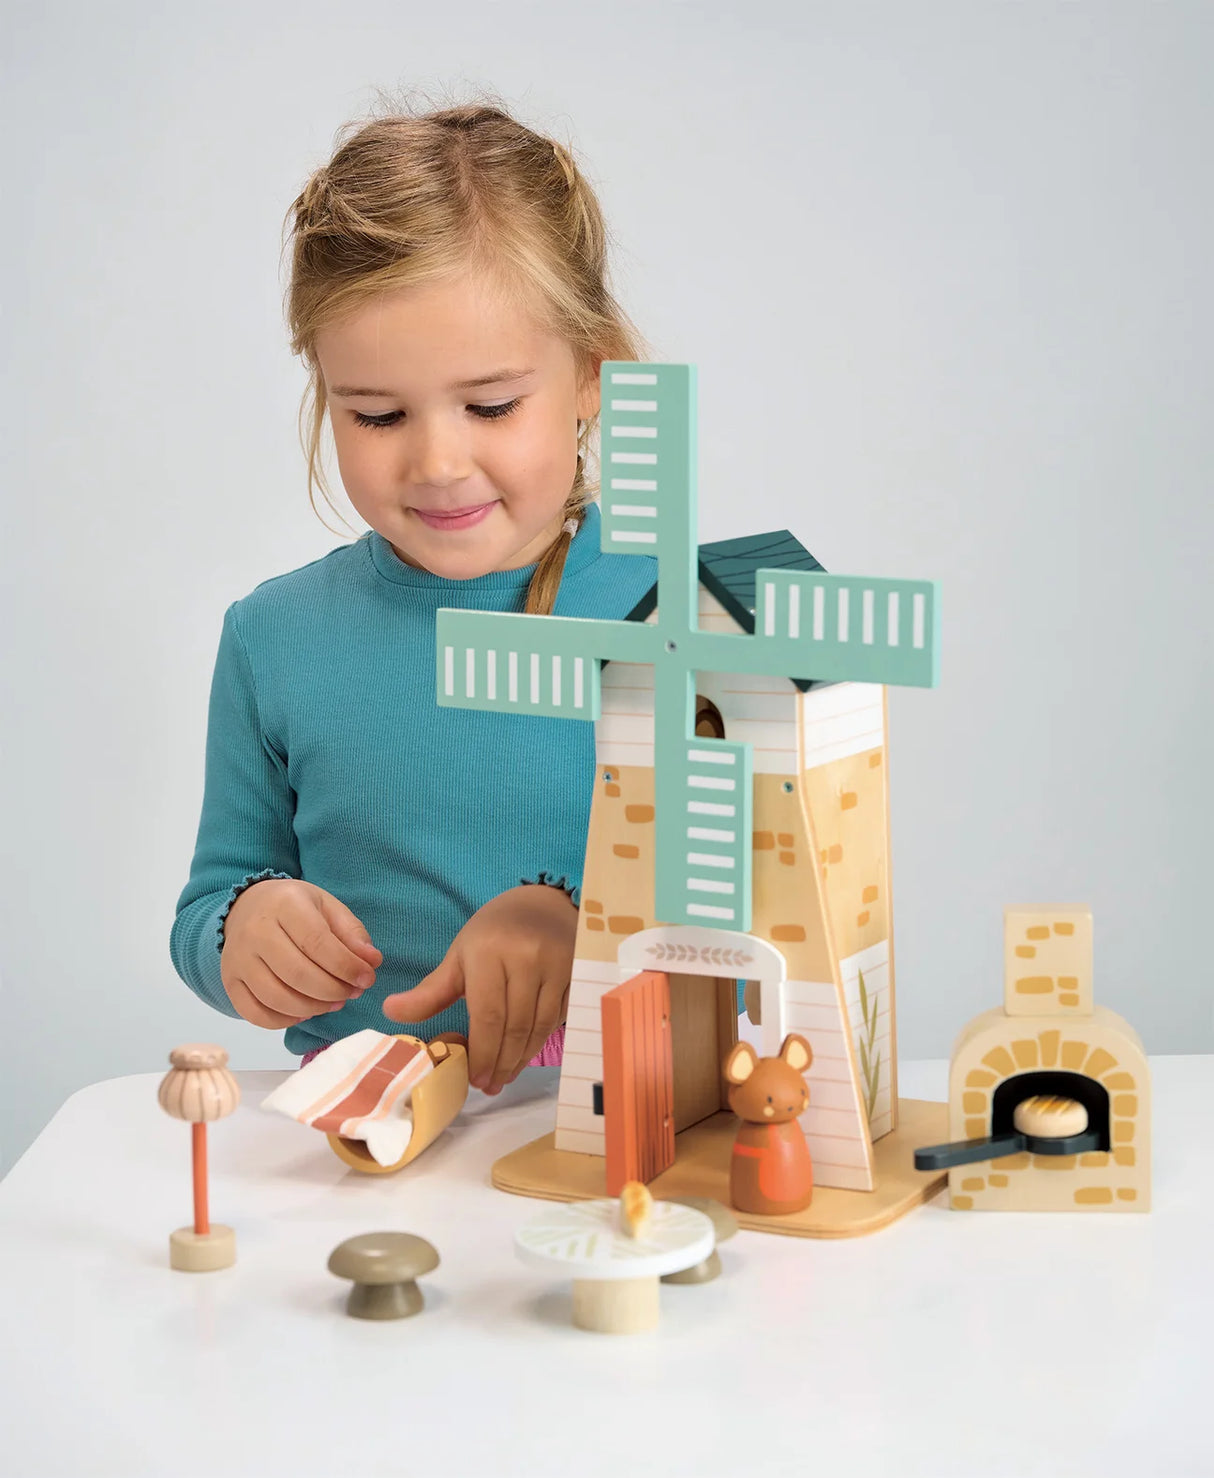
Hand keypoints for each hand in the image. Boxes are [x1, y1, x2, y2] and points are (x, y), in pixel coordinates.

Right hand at [220, 878, 382, 1028]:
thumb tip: (371, 962)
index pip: (317, 943)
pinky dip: (284, 1021)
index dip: (346, 966)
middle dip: (333, 990)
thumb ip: (352, 933)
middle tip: (352, 992)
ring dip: (313, 1008)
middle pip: (298, 974)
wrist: (247, 907)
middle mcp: (255, 931)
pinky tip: (305, 1012)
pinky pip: (255, 1014)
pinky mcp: (230, 982)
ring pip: (277, 998)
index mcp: (284, 905)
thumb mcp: (327, 907)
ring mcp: (238, 959)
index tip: (367, 978)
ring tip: (334, 1002)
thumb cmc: (295, 908)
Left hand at [383, 884, 575, 1094]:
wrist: (543, 903)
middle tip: (490, 1085)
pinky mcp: (576, 974)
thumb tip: (390, 1012)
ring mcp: (556, 965)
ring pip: (539, 1026)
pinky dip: (540, 1041)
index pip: (488, 1015)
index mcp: (490, 953)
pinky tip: (525, 1054)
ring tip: (505, 1076)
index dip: (483, 1053)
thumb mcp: (460, 955)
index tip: (474, 1079)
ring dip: (522, 1058)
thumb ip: (430, 991)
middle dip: (501, 1062)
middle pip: (515, 1026)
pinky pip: (558, 1017)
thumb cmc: (494, 932)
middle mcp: (527, 958)